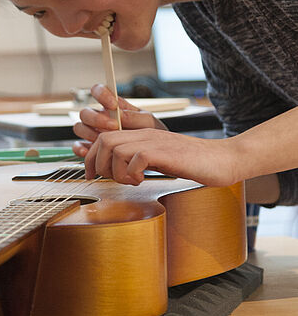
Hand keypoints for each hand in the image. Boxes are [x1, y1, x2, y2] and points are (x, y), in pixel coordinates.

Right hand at [71, 83, 167, 158]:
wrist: (152, 156)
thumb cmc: (151, 135)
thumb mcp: (149, 123)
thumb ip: (135, 116)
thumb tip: (119, 114)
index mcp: (112, 106)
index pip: (98, 91)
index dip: (101, 94)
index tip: (113, 105)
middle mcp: (99, 118)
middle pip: (85, 112)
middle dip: (96, 119)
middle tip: (113, 127)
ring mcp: (93, 132)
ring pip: (79, 127)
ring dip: (89, 133)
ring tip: (105, 141)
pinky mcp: (91, 148)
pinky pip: (78, 147)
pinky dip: (81, 149)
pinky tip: (91, 152)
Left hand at [83, 128, 238, 187]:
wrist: (224, 159)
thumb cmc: (194, 162)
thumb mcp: (159, 159)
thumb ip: (138, 160)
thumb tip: (116, 171)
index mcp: (141, 134)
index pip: (103, 137)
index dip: (90, 156)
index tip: (91, 175)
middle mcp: (145, 134)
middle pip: (103, 141)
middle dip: (97, 164)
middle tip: (109, 180)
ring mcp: (155, 141)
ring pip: (115, 149)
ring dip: (115, 170)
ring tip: (130, 181)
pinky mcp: (165, 152)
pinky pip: (136, 158)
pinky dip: (132, 173)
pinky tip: (142, 180)